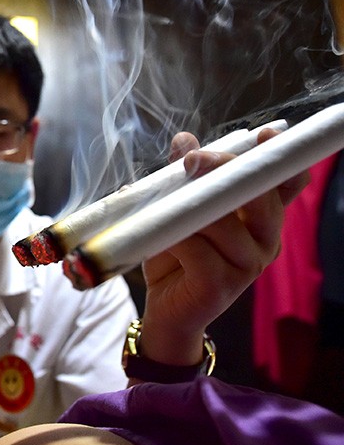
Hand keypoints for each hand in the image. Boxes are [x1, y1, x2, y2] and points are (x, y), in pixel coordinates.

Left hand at [138, 128, 308, 364]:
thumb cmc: (176, 256)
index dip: (280, 159)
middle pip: (259, 196)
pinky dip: (173, 238)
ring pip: (223, 222)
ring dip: (188, 209)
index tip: (268, 135)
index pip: (284, 184)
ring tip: (162, 209)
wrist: (164, 310)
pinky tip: (160, 239)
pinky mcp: (221, 286)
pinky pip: (197, 250)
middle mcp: (265, 240)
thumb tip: (185, 140)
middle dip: (224, 170)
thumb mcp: (177, 209)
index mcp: (260, 218)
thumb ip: (184, 176)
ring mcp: (247, 265)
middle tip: (193, 160)